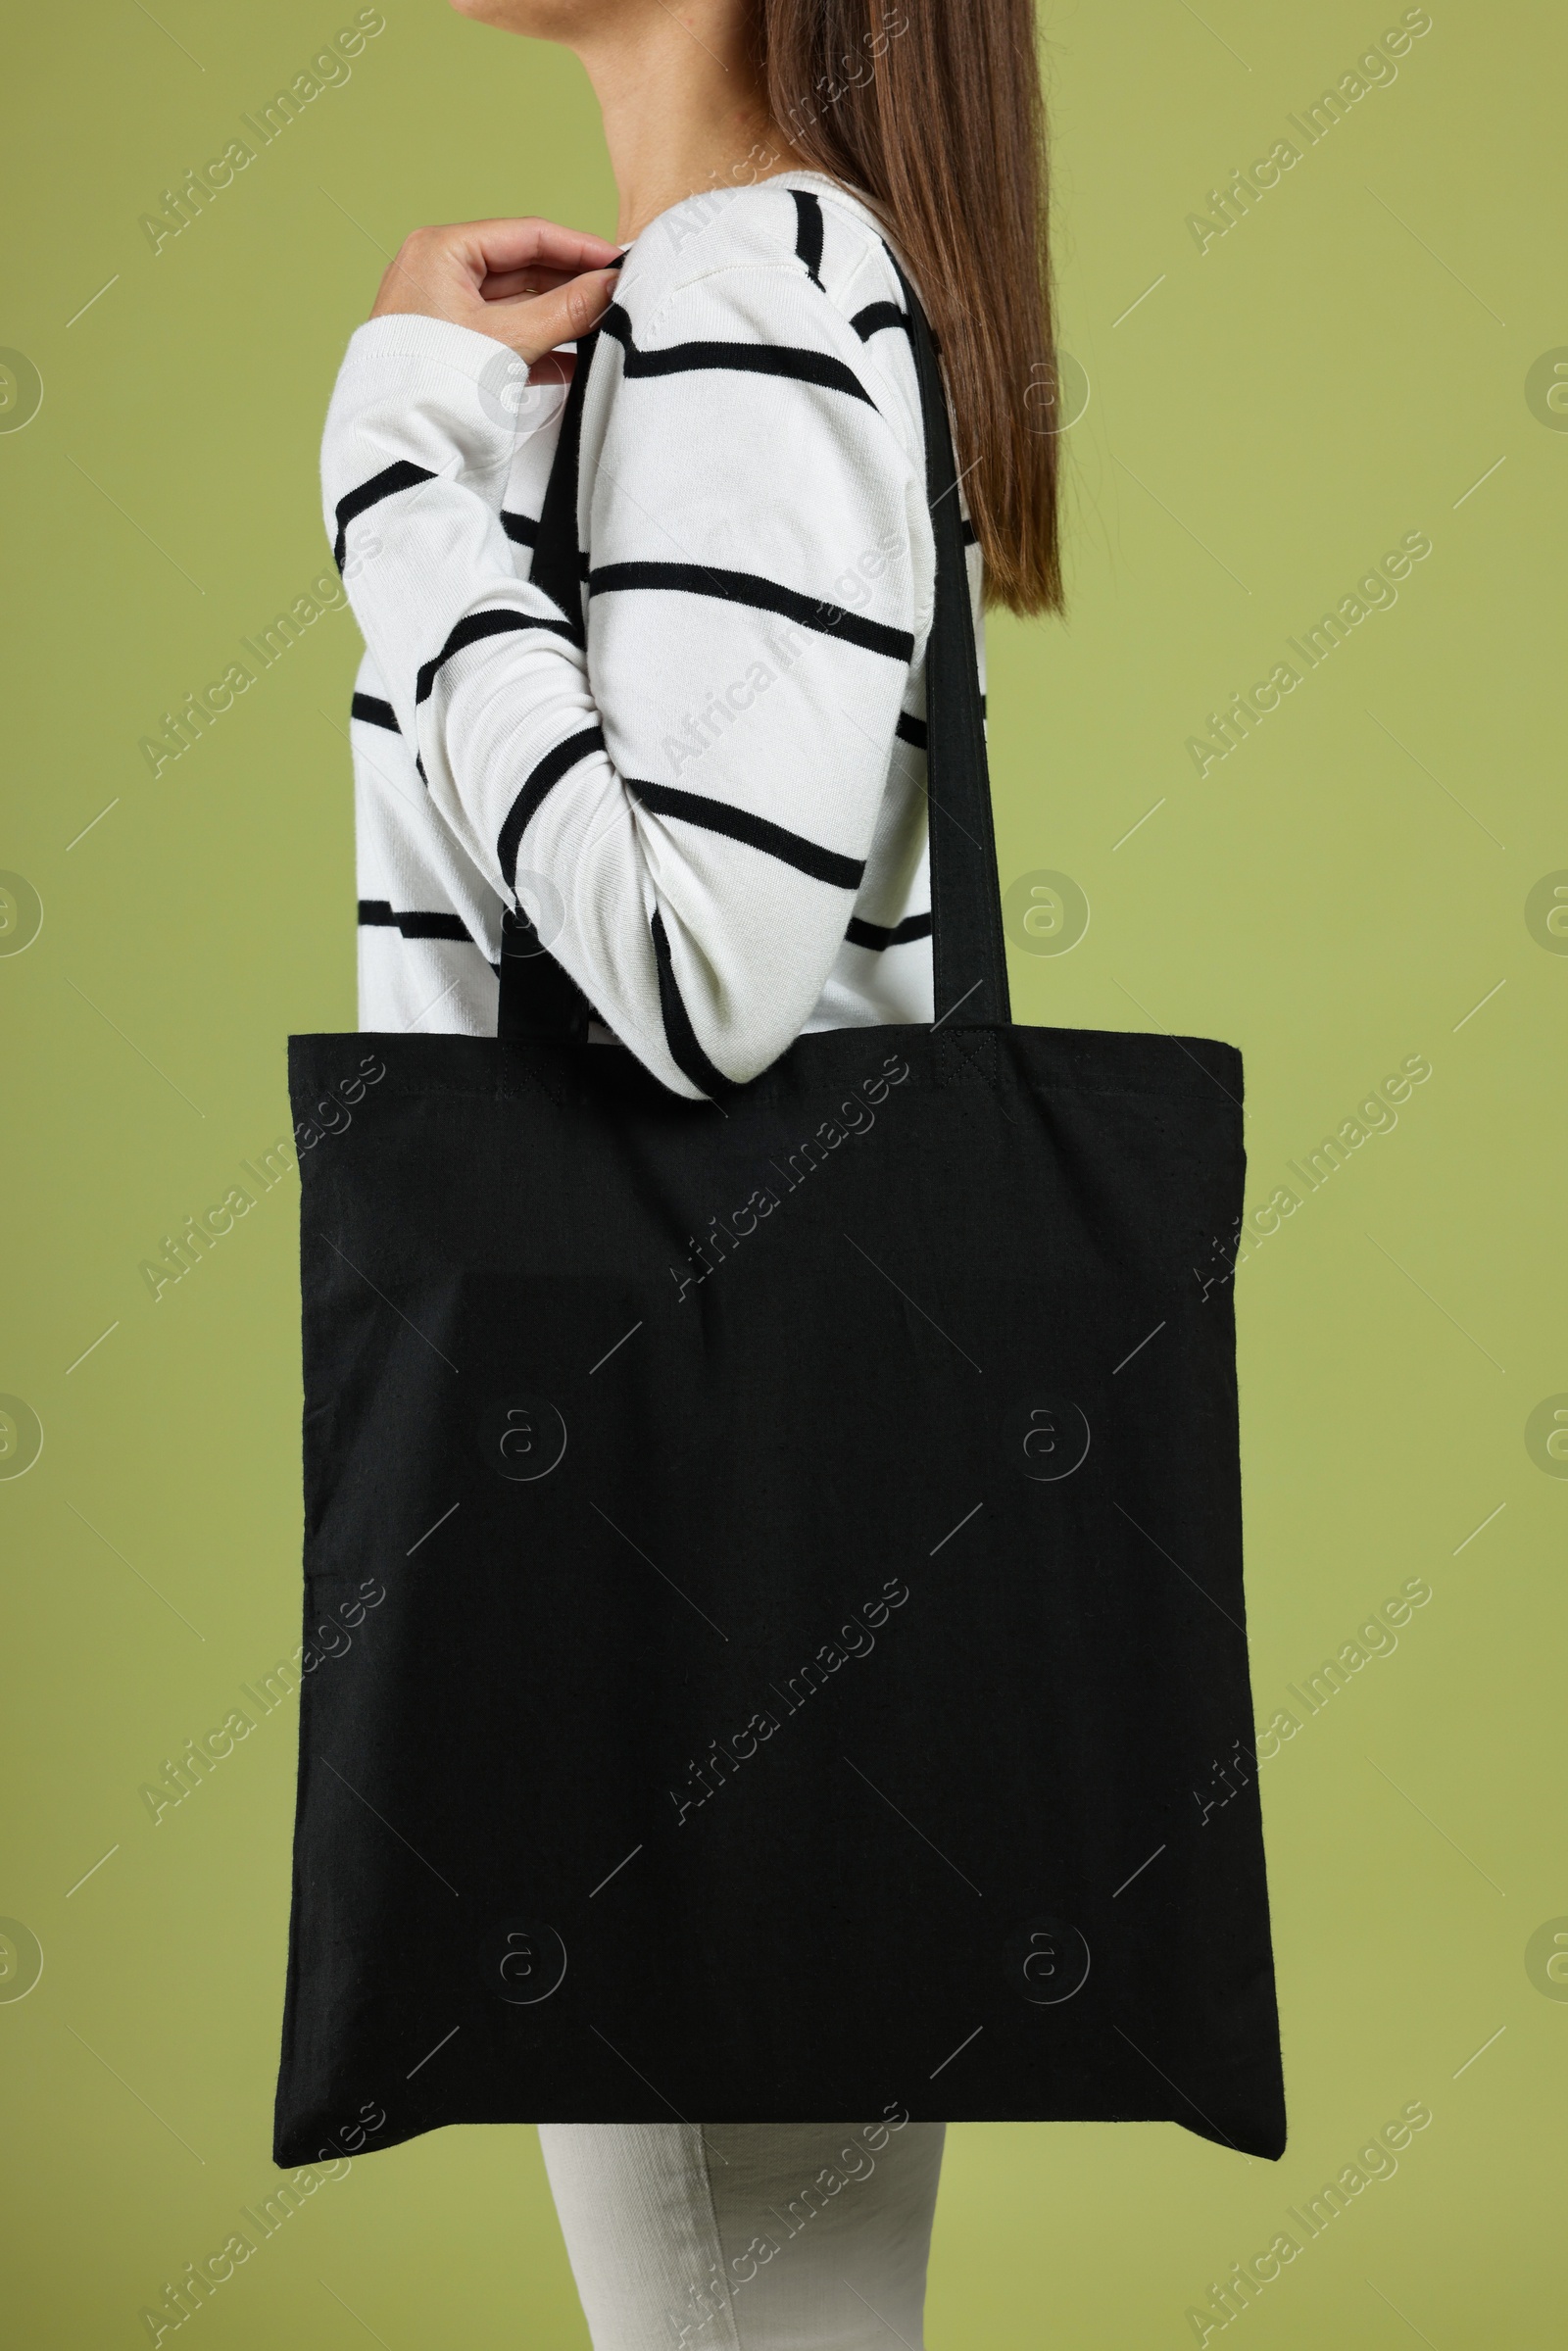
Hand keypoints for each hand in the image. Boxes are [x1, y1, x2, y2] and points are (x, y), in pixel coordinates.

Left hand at [370, 217, 623, 365]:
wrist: (398, 448)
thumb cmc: (435, 386)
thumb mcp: (510, 340)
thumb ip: (566, 310)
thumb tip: (611, 287)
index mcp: (441, 251)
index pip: (525, 236)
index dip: (578, 247)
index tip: (618, 261)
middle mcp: (439, 273)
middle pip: (523, 268)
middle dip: (572, 285)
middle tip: (618, 295)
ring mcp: (446, 312)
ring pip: (518, 305)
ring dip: (561, 318)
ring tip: (606, 327)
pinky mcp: (454, 349)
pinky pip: (505, 336)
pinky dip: (541, 346)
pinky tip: (578, 360)